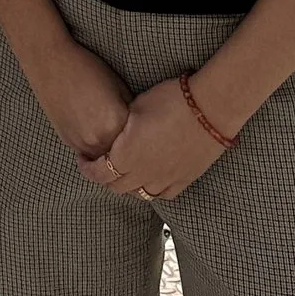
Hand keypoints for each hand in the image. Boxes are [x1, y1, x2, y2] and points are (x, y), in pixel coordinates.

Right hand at [20, 34, 131, 162]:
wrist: (50, 62)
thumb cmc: (86, 68)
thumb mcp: (118, 86)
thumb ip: (130, 111)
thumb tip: (139, 128)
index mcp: (115, 123)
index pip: (138, 140)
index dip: (143, 136)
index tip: (148, 134)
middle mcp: (98, 138)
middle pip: (122, 154)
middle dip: (127, 148)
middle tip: (134, 141)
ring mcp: (81, 142)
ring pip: (104, 158)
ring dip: (110, 152)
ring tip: (115, 138)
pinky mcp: (67, 141)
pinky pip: (88, 153)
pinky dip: (94, 147)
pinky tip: (97, 132)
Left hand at [81, 77, 227, 200]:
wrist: (211, 108)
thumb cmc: (172, 100)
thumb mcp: (136, 106)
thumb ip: (121, 126)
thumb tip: (115, 132)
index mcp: (127, 156)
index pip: (99, 174)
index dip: (87, 168)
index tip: (84, 159)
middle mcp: (145, 174)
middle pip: (117, 188)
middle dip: (105, 177)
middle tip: (101, 164)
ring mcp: (167, 179)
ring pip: (141, 194)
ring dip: (129, 186)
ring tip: (125, 171)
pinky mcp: (186, 179)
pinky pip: (164, 195)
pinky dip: (153, 189)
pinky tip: (151, 178)